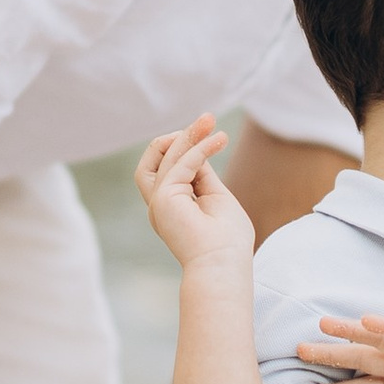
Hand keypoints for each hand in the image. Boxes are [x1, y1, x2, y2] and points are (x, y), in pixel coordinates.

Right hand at [138, 116, 254, 275]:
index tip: (212, 134)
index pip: (171, 167)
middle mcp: (160, 204)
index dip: (189, 148)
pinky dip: (200, 149)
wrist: (223, 265)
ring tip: (210, 121)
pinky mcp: (165, 199)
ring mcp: (159, 202)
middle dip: (180, 136)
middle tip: (207, 118)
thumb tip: (200, 146)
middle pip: (156, 158)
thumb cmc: (227, 240)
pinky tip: (219, 140)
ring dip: (189, 135)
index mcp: (172, 206)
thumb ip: (203, 173)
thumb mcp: (215, 196)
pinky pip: (181, 164)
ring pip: (166, 156)